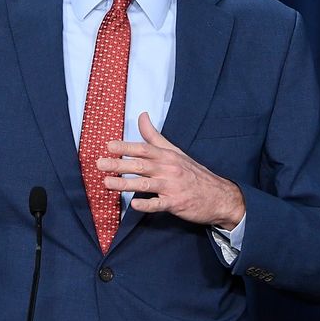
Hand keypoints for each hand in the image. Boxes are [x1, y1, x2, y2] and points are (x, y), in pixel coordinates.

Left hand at [99, 112, 244, 228]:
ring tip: (107, 182)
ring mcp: (172, 187)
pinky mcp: (176, 204)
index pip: (144, 148)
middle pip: (141, 165)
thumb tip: (141, 115)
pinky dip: (147, 205)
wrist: (219, 196)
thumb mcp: (175, 151)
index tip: (109, 145)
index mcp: (167, 156)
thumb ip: (155, 136)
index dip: (126, 146)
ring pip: (145, 184)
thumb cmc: (193, 173)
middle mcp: (169, 169)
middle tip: (100, 163)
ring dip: (125, 184)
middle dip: (119, 164)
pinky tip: (134, 205)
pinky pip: (159, 204)